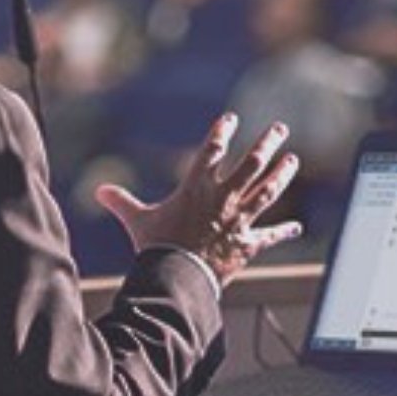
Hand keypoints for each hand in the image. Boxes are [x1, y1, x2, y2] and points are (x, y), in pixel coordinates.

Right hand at [95, 114, 302, 286]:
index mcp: (197, 186)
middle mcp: (223, 198)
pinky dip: (283, 231)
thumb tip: (99, 191)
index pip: (212, 150)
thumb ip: (121, 202)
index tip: (231, 118)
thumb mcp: (137, 220)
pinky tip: (297, 226)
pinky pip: (269, 236)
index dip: (222, 131)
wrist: (179, 277)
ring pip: (267, 191)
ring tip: (292, 161)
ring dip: (281, 175)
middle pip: (252, 163)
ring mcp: (239, 220)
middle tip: (280, 129)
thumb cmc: (158, 246)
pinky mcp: (247, 244)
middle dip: (267, 144)